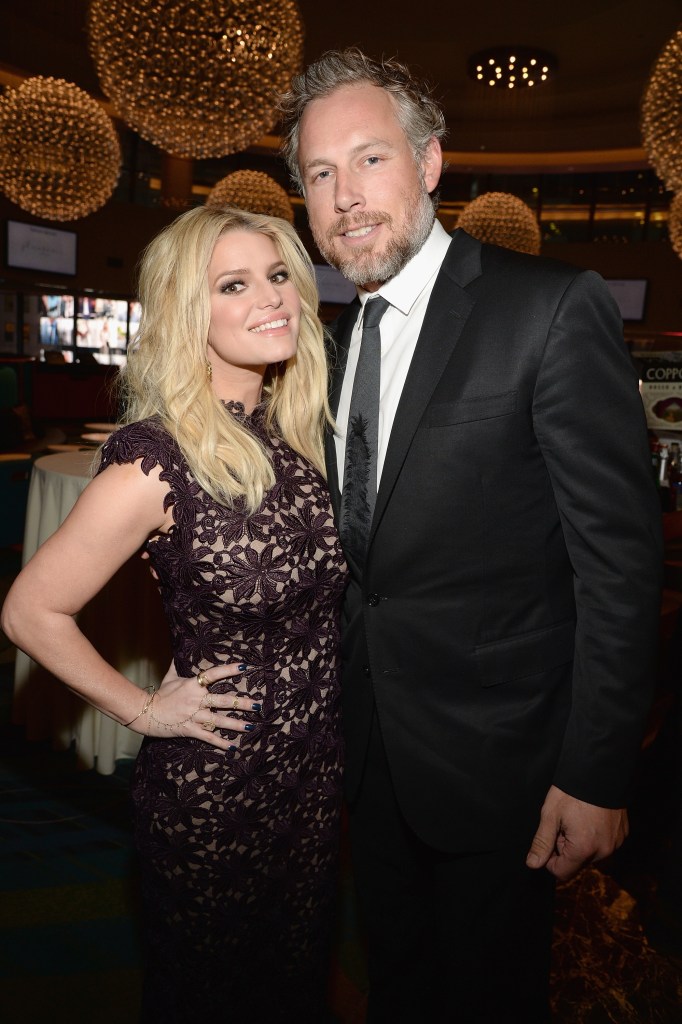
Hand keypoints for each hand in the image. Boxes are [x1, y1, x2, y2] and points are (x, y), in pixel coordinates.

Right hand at [129, 662, 259, 750]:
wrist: (147, 713)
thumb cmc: (160, 695)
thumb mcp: (170, 677)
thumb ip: (177, 665)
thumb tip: (179, 652)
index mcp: (193, 685)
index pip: (213, 674)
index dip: (229, 670)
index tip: (245, 668)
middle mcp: (196, 700)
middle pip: (223, 701)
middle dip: (242, 703)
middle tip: (257, 705)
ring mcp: (194, 716)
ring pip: (219, 721)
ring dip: (236, 724)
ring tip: (251, 726)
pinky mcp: (191, 730)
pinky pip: (208, 737)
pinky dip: (220, 743)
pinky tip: (232, 746)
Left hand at [525, 785, 627, 881]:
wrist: (600, 770)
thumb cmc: (572, 791)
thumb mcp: (551, 815)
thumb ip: (542, 842)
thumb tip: (533, 864)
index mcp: (583, 848)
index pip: (562, 873)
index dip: (551, 859)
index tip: (551, 838)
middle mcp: (603, 851)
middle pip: (576, 863)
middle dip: (566, 848)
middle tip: (564, 824)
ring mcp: (615, 843)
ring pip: (590, 854)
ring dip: (581, 843)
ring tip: (578, 819)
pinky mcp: (622, 834)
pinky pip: (604, 844)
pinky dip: (595, 836)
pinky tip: (590, 817)